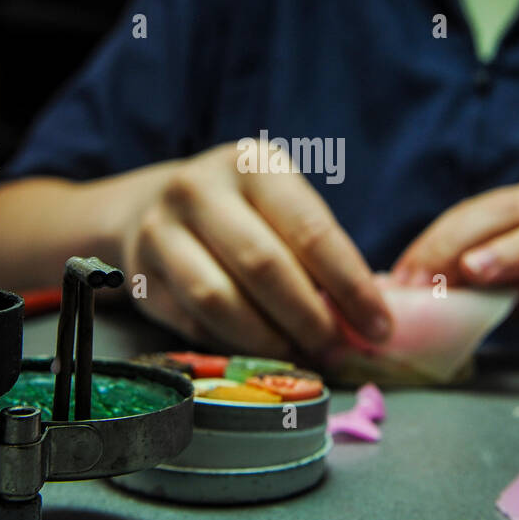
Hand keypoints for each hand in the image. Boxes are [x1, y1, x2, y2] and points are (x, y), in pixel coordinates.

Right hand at [120, 141, 391, 357]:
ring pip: (220, 301)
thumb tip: (366, 321)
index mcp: (251, 164)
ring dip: (269, 339)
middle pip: (263, 267)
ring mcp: (161, 230)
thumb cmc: (244, 212)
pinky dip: (234, 347)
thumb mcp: (281, 206)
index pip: (310, 230)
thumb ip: (319, 253)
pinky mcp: (140, 275)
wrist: (152, 205)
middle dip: (310, 318)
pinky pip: (193, 324)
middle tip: (339, 349)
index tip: (379, 327)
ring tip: (302, 355)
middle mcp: (199, 189)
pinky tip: (262, 353)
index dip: (350, 286)